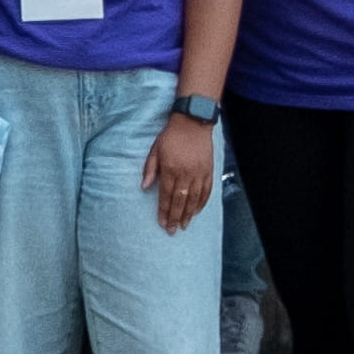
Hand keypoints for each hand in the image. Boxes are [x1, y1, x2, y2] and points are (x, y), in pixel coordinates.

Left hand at [143, 114, 215, 230]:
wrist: (192, 122)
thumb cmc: (171, 135)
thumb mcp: (155, 149)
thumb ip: (150, 169)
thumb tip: (144, 187)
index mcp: (170, 168)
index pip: (166, 195)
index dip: (164, 210)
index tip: (162, 222)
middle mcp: (185, 173)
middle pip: (180, 200)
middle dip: (175, 217)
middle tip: (172, 230)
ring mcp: (199, 173)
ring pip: (194, 198)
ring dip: (189, 214)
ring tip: (184, 225)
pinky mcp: (208, 170)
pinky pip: (206, 191)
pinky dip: (202, 202)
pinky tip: (197, 211)